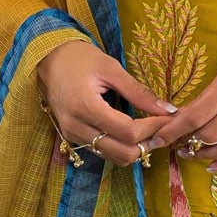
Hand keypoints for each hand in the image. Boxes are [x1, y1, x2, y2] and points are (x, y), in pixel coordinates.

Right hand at [36, 40, 175, 167]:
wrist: (48, 58)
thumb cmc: (79, 58)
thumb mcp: (111, 69)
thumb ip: (139, 93)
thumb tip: (168, 110)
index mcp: (86, 107)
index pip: (128, 132)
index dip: (153, 128)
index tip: (168, 118)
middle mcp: (76, 127)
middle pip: (122, 153)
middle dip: (147, 144)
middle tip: (162, 129)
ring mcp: (72, 135)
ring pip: (113, 157)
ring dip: (135, 149)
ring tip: (150, 131)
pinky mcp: (72, 137)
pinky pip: (102, 152)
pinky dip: (121, 147)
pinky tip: (132, 133)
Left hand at [147, 20, 216, 172]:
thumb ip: (216, 90)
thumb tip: (188, 115)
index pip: (198, 112)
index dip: (174, 129)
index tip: (158, 136)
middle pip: (212, 133)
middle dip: (188, 143)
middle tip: (175, 145)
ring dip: (207, 155)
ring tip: (193, 154)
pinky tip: (216, 164)